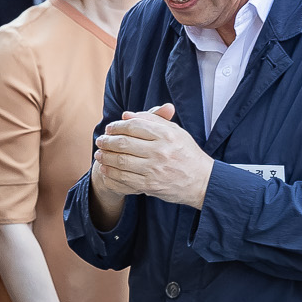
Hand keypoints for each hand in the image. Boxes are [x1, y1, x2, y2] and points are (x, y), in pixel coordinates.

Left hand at [93, 104, 211, 208]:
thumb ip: (152, 120)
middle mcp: (160, 151)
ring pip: (121, 162)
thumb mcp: (176, 132)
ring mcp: (155, 170)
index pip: (134, 126)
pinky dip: (111, 174)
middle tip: (100, 141)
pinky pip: (124, 179)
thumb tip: (126, 115)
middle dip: (107, 141)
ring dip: (106, 158)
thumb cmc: (187, 154)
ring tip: (99, 154)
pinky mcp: (151, 186)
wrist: (202, 182)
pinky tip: (105, 170)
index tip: (110, 128)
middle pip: (124, 143)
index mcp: (167, 135)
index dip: (118, 126)